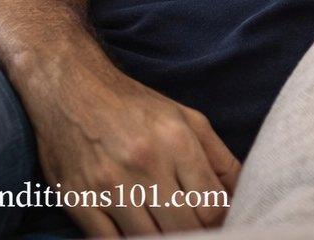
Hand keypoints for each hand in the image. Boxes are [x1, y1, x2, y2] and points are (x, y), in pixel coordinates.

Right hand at [0, 0, 239, 235]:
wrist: (72, 88)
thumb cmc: (135, 106)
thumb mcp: (187, 119)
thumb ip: (219, 157)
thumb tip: (242, 192)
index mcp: (177, 140)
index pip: (212, 204)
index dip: (223, 222)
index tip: (225, 225)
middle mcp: (145, 163)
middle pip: (185, 227)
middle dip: (197, 234)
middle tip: (198, 230)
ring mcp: (109, 185)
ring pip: (149, 239)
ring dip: (164, 238)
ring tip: (170, 229)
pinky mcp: (78, 201)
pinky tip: (140, 233)